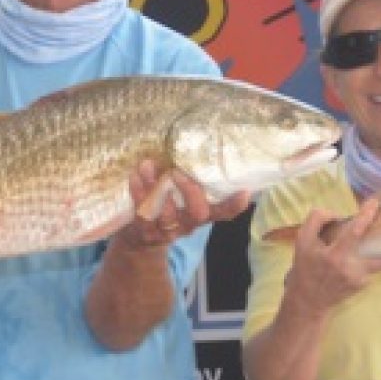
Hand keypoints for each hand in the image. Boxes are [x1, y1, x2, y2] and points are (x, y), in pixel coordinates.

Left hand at [116, 160, 251, 248]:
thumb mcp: (182, 195)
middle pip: (198, 214)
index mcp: (203, 213)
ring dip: (156, 188)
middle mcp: (188, 224)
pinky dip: (139, 193)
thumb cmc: (167, 205)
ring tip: (147, 165)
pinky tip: (135, 176)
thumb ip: (191, 177)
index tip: (245, 192)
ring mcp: (167, 230)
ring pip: (165, 214)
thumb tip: (198, 140)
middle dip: (190, 192)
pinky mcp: (146, 231)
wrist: (140, 239)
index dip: (234, 205)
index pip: (224, 211)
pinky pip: (143, 214)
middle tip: (178, 171)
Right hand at [285, 198, 380, 313]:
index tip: (374, 202)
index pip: (355, 232)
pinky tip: (357, 259)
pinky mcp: (362, 285)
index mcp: (334, 255)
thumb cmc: (304, 267)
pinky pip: (371, 267)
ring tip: (375, 242)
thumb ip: (316, 220)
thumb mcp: (302, 240)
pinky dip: (367, 260)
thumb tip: (337, 214)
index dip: (366, 215)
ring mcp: (359, 279)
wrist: (307, 299)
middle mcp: (350, 268)